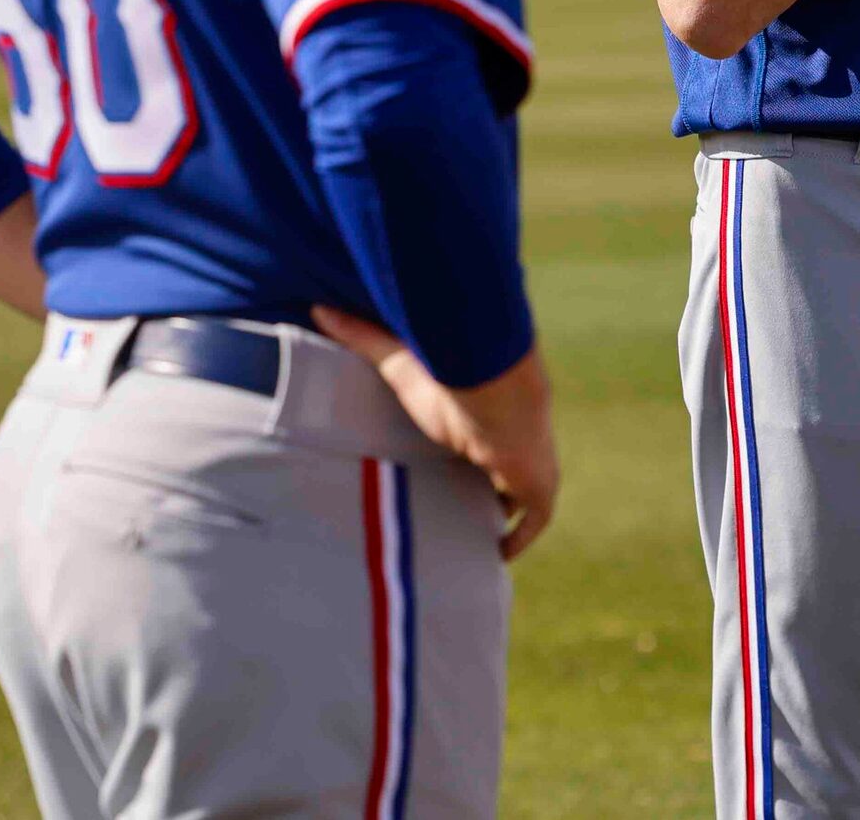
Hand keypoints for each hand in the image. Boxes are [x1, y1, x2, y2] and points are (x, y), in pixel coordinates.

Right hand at [313, 308, 561, 559]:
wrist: (498, 386)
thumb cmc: (452, 370)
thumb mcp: (398, 362)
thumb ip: (362, 337)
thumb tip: (319, 306)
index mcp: (483, 409)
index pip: (477, 432)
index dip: (464, 448)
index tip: (439, 464)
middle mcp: (510, 437)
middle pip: (498, 466)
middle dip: (480, 485)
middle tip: (446, 509)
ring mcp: (529, 462)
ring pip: (516, 494)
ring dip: (498, 512)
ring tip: (467, 538)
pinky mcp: (540, 485)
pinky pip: (535, 520)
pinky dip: (521, 537)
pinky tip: (501, 554)